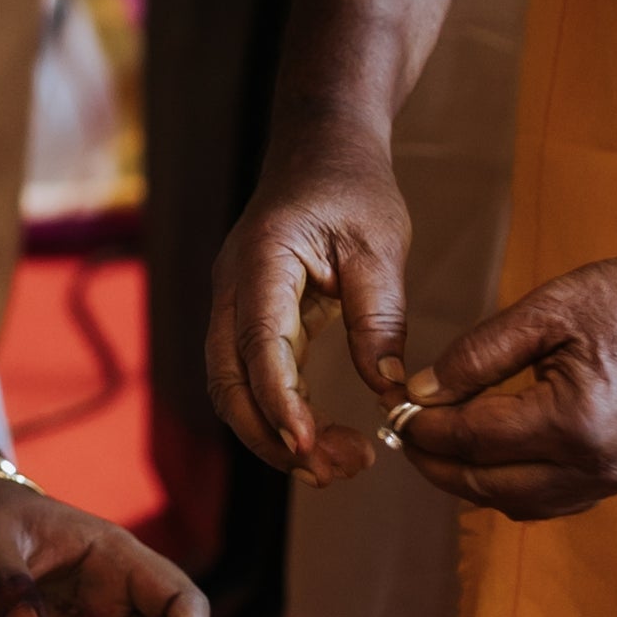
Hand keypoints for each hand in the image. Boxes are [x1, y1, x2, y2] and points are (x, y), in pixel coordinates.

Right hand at [211, 132, 414, 482]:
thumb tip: (388, 391)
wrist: (321, 145)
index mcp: (263, 263)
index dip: (280, 404)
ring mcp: (233, 302)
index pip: (259, 347)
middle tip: (333, 471)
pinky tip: (314, 434)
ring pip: (230, 387)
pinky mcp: (248, 315)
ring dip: (270, 433)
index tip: (310, 448)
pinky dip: (273, 413)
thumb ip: (379, 318)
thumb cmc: (352, 187)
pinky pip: (246, 375)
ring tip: (330, 465)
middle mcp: (233, 288)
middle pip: (228, 382)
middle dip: (271, 436)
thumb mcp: (380, 246)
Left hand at [381, 239, 616, 520]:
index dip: (424, 428)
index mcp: (570, 423)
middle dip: (438, 466)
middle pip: (489, 486)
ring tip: (441, 449)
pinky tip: (494, 460)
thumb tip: (424, 389)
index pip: (472, 440)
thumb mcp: (549, 310)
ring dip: (473, 483)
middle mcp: (592, 467)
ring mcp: (614, 480)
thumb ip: (480, 354)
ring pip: (521, 505)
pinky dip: (515, 489)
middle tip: (404, 436)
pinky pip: (557, 502)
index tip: (393, 411)